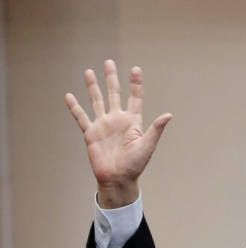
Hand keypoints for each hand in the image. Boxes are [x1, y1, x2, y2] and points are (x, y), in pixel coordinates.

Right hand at [65, 60, 171, 208]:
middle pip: (114, 94)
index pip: (135, 98)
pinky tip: (69, 96)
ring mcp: (103, 125)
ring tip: (89, 72)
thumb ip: (156, 129)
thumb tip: (168, 115)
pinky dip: (75, 107)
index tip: (135, 69)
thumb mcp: (147, 145)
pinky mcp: (91, 133)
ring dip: (93, 87)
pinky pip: (81, 117)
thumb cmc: (135, 165)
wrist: (118, 179)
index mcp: (133, 122)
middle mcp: (118, 120)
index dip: (135, 84)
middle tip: (109, 62)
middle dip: (111, 78)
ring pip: (97, 101)